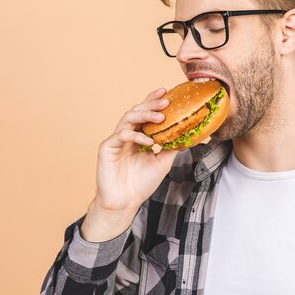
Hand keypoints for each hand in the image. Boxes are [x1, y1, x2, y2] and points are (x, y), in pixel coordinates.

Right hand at [94, 87, 178, 213]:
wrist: (126, 202)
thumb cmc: (141, 183)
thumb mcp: (163, 162)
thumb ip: (171, 146)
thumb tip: (187, 134)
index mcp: (138, 136)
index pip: (145, 114)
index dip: (153, 101)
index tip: (166, 92)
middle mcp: (126, 135)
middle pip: (137, 112)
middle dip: (151, 104)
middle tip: (166, 101)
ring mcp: (116, 140)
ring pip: (128, 118)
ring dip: (145, 115)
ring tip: (160, 116)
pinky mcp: (107, 148)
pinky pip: (121, 135)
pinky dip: (135, 136)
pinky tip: (147, 140)